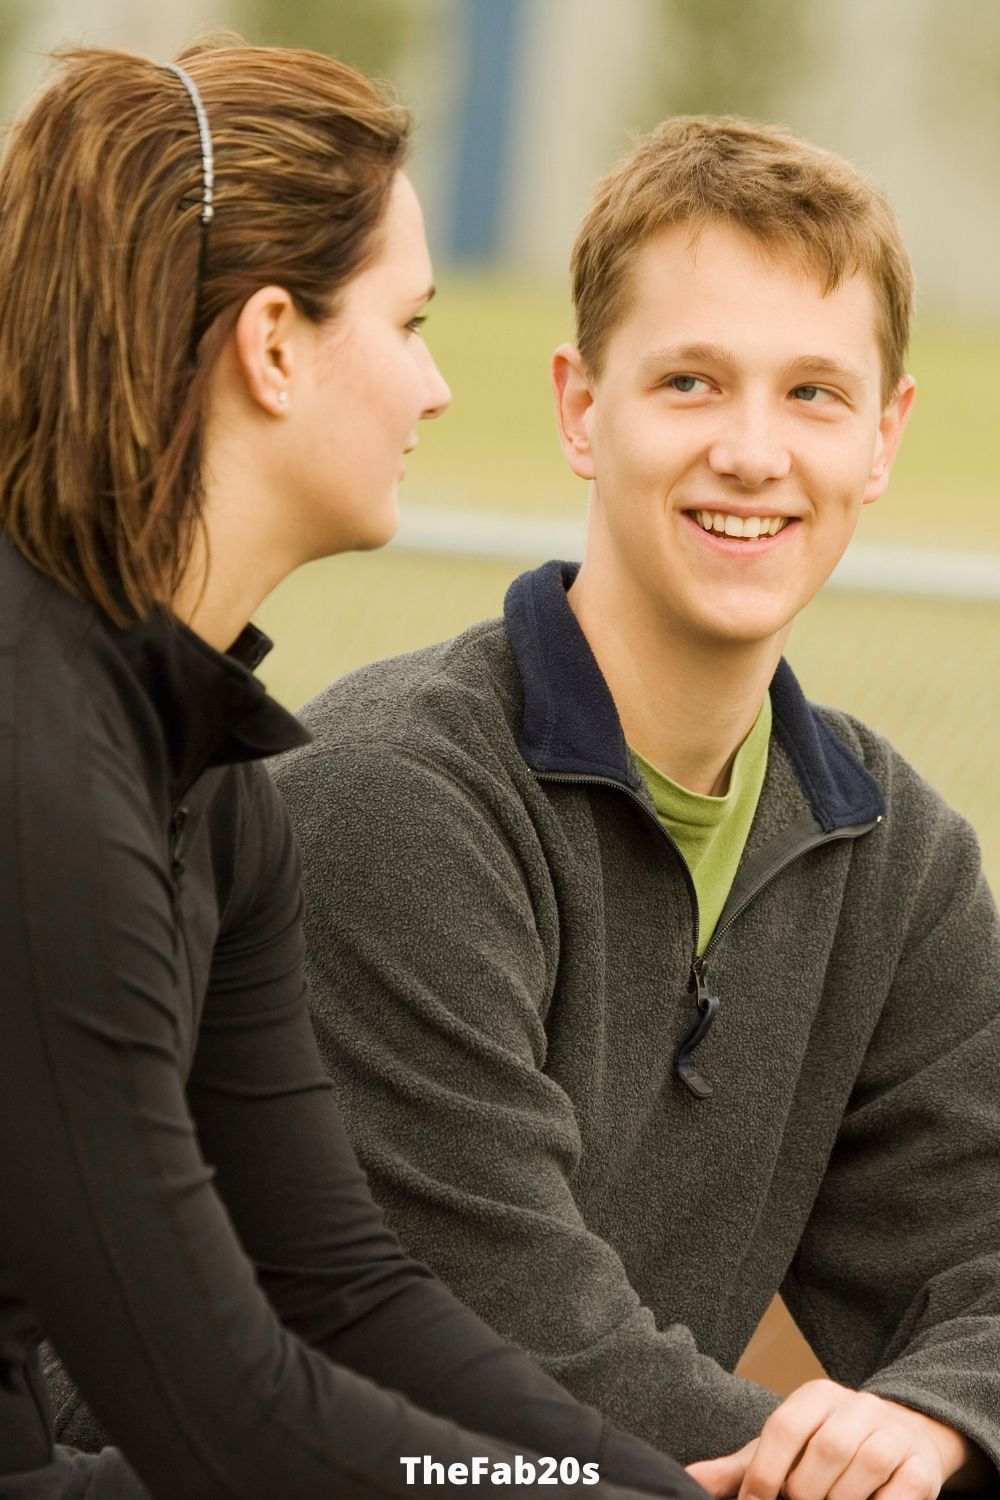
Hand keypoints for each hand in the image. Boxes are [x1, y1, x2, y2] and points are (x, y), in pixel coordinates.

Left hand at [687, 1380, 975, 1499]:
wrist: (904, 1437)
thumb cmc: (830, 1449)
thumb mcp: (786, 1450)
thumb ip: (740, 1468)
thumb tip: (688, 1481)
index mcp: (817, 1396)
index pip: (784, 1428)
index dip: (765, 1473)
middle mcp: (857, 1407)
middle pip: (824, 1453)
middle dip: (804, 1494)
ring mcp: (891, 1435)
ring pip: (860, 1474)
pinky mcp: (921, 1469)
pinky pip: (896, 1497)